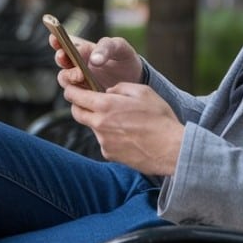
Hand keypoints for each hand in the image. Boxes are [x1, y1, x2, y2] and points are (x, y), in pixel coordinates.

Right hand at [50, 34, 143, 90]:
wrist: (134, 79)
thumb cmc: (124, 58)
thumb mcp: (119, 47)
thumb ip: (106, 48)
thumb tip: (94, 60)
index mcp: (83, 48)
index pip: (64, 43)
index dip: (57, 40)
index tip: (54, 38)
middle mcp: (76, 64)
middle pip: (61, 61)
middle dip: (61, 58)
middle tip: (65, 57)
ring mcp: (79, 80)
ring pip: (64, 78)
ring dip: (68, 76)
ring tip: (80, 75)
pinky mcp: (83, 94)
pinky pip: (74, 95)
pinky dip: (77, 92)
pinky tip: (87, 91)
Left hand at [64, 82, 183, 175]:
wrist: (172, 149)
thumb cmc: (160, 118)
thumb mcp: (142, 91)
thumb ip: (120, 87)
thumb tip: (108, 91)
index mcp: (106, 106)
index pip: (76, 96)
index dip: (71, 90)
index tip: (71, 88)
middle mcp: (100, 125)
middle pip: (77, 113)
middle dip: (78, 105)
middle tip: (88, 100)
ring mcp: (104, 142)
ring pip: (93, 127)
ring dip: (100, 121)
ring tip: (123, 121)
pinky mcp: (110, 154)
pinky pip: (104, 141)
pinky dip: (111, 136)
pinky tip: (129, 135)